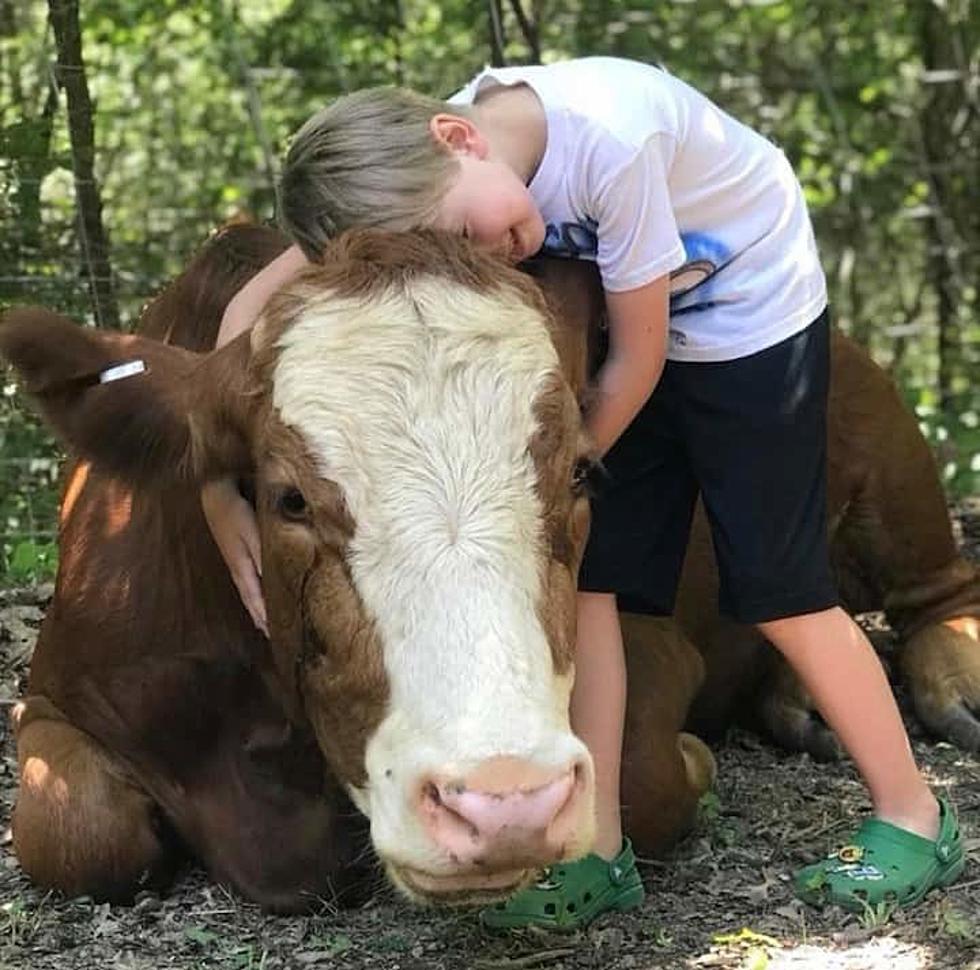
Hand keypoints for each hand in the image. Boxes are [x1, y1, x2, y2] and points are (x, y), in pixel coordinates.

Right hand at [201, 477, 266, 635]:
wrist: (214, 493)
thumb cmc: (234, 509)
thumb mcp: (250, 530)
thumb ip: (260, 553)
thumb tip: (269, 578)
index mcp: (241, 566)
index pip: (255, 597)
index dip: (264, 615)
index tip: (273, 633)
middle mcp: (238, 568)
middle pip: (250, 599)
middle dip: (260, 617)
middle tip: (272, 636)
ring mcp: (235, 561)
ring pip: (248, 591)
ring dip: (256, 608)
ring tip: (264, 624)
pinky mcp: (235, 554)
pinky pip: (246, 581)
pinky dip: (253, 593)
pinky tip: (257, 595)